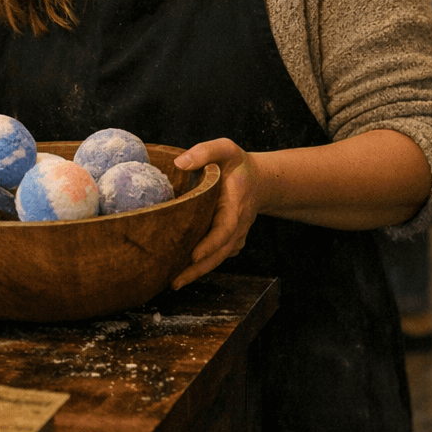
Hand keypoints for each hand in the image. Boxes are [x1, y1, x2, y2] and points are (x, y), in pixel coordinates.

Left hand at [170, 138, 265, 289]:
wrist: (258, 180)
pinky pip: (215, 256)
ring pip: (217, 258)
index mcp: (234, 204)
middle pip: (219, 253)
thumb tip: (180, 163)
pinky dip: (200, 266)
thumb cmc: (236, 164)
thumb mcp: (224, 149)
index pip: (225, 229)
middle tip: (175, 281)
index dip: (210, 244)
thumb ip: (205, 151)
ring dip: (197, 272)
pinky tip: (180, 271)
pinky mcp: (228, 240)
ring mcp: (234, 236)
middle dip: (198, 269)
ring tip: (173, 283)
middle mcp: (236, 224)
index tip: (193, 255)